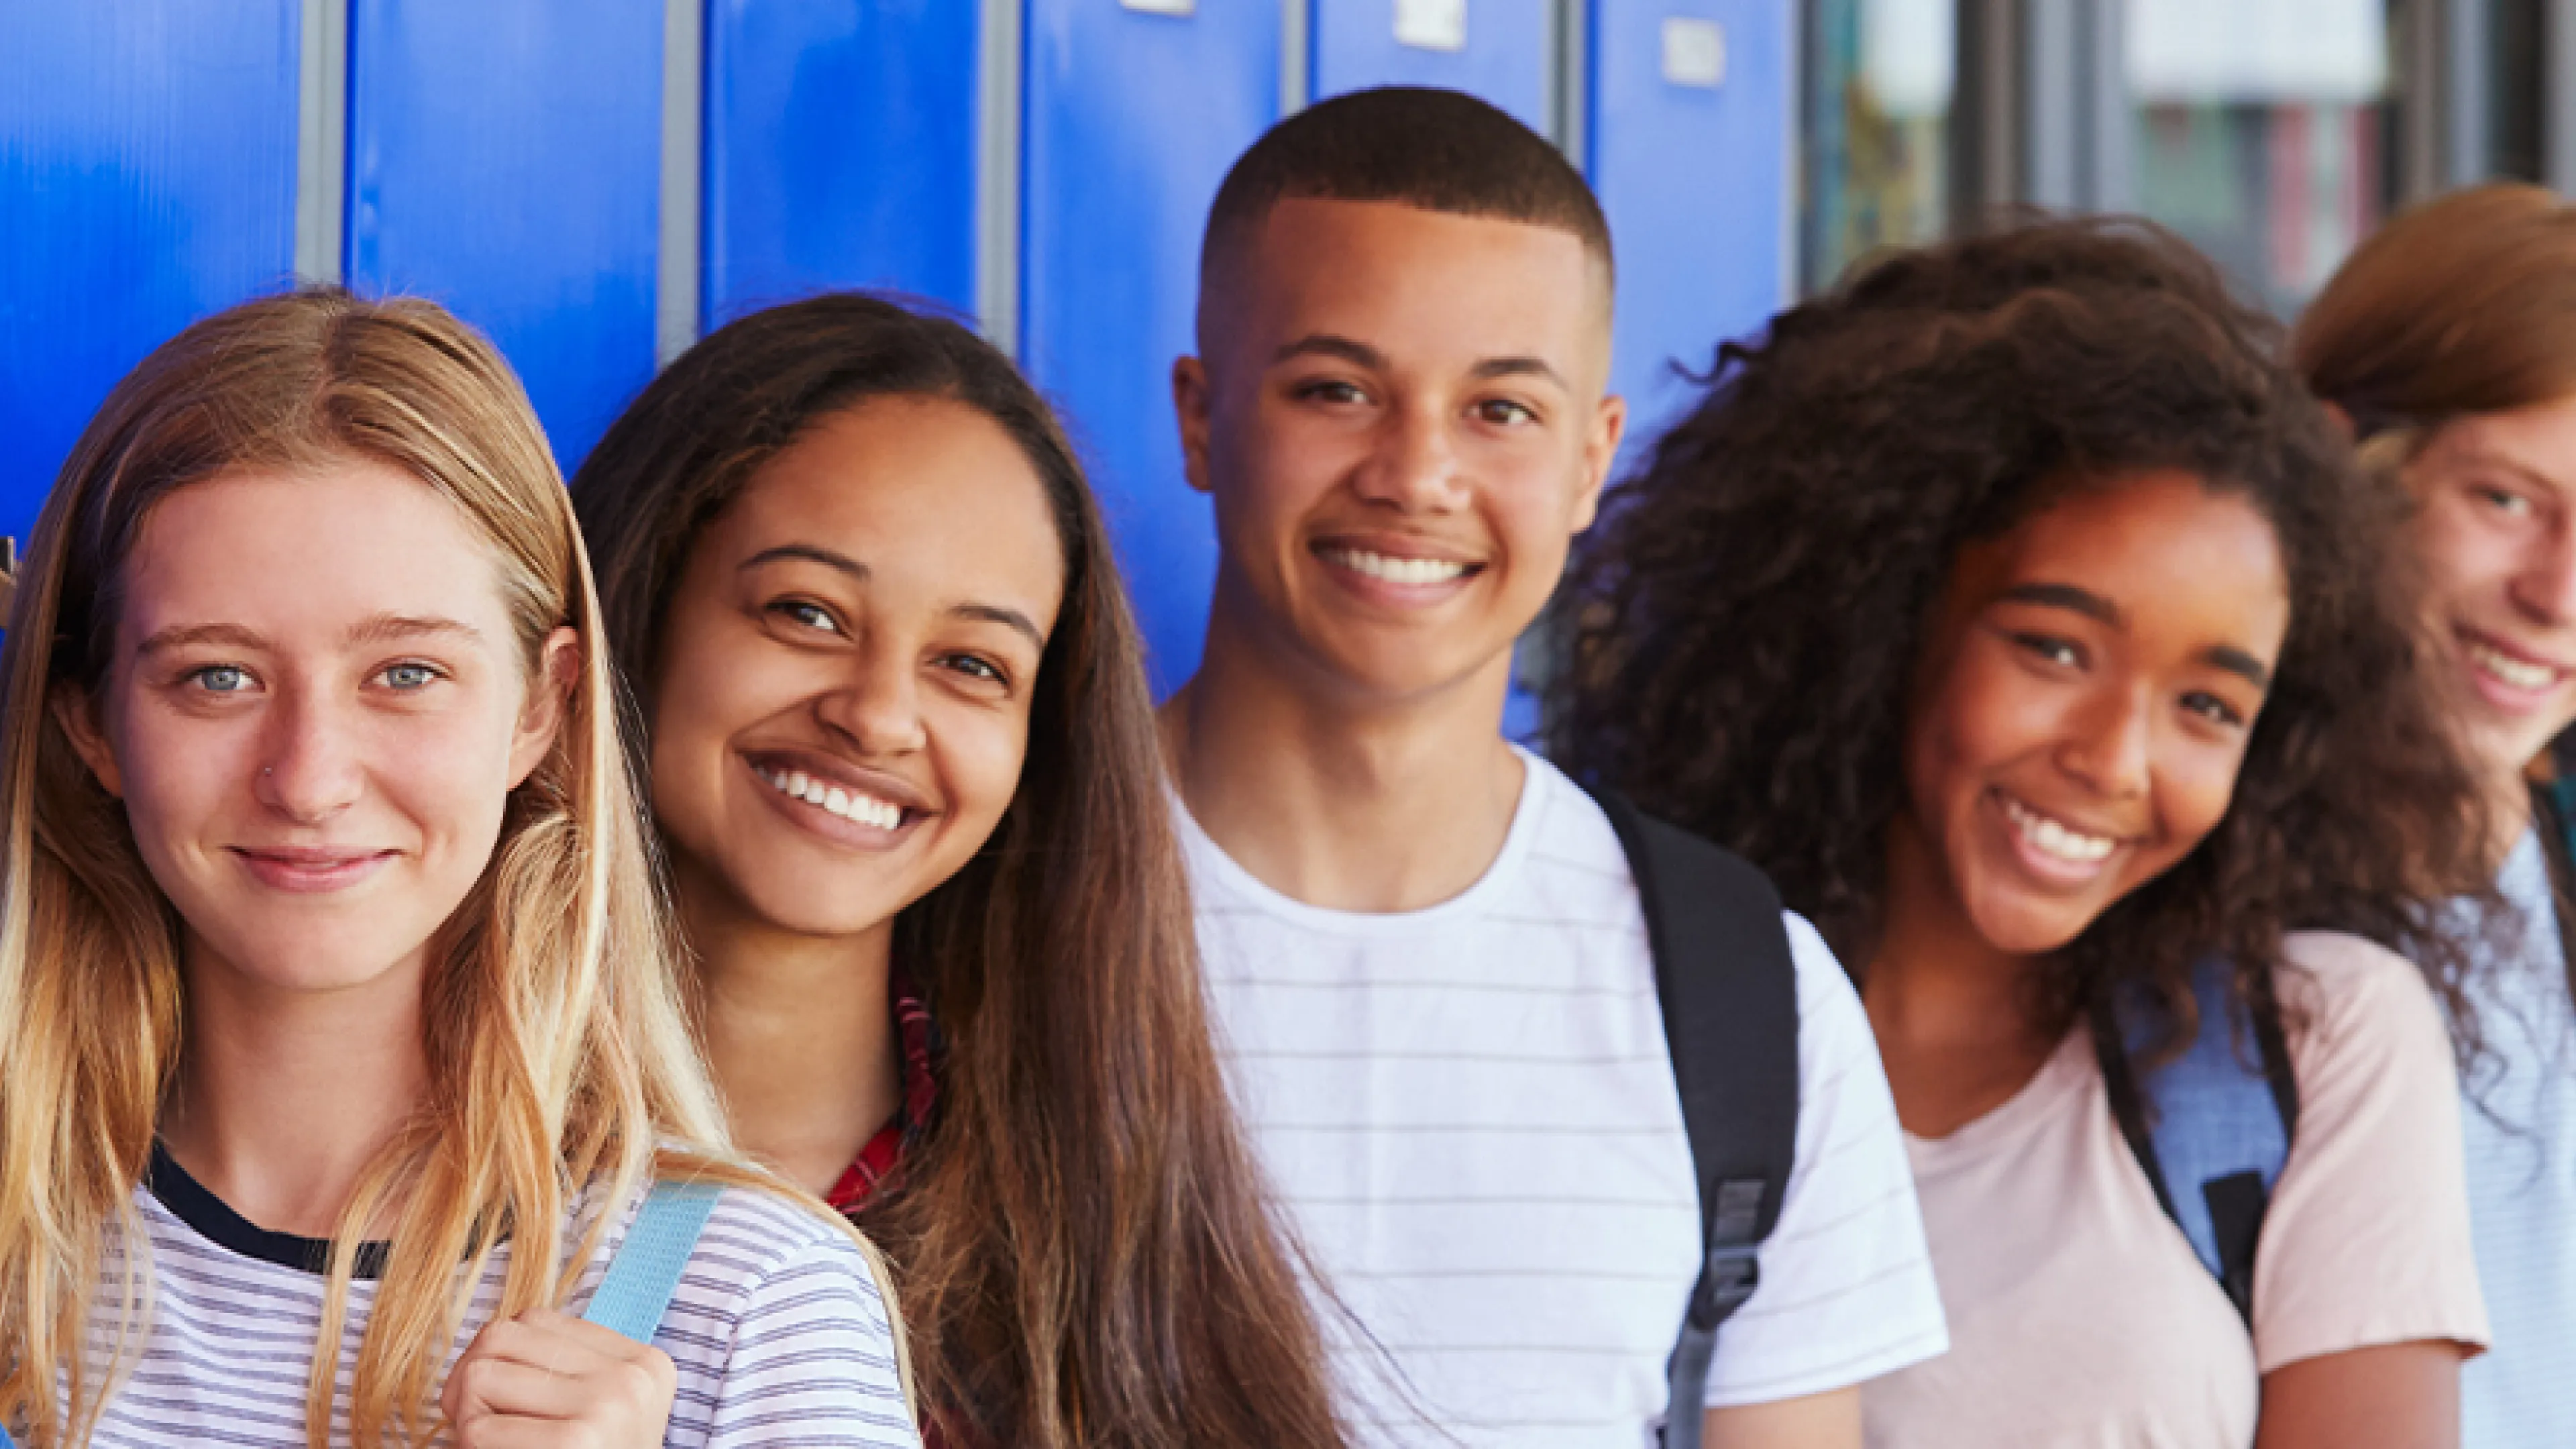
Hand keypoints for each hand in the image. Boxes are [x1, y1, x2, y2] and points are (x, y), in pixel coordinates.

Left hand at [442, 1306, 677, 1448]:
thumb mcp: (597, 1412)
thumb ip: (561, 1370)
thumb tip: (485, 1344)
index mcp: (644, 1363)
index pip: (533, 1319)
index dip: (495, 1357)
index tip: (498, 1400)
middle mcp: (632, 1378)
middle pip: (500, 1338)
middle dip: (468, 1382)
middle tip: (474, 1424)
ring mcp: (609, 1406)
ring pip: (480, 1377)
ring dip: (466, 1419)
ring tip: (492, 1446)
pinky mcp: (578, 1442)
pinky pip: (477, 1430)